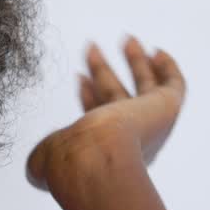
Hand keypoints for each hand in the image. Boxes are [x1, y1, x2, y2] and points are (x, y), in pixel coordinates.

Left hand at [26, 35, 186, 190]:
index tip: (78, 76)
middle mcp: (131, 139)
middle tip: (94, 48)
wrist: (96, 157)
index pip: (97, 116)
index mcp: (103, 149)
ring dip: (136, 62)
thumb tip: (35, 171)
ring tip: (126, 39)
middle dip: (104, 72)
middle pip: (118, 97)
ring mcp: (150, 123)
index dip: (88, 95)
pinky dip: (168, 69)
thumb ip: (42, 163)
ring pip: (145, 87)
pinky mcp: (167, 107)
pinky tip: (157, 52)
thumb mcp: (46, 161)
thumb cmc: (68, 159)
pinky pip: (174, 85)